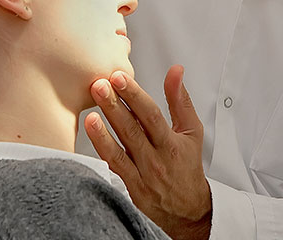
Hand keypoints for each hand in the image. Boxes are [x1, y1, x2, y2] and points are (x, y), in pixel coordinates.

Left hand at [86, 66, 211, 239]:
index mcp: (170, 143)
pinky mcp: (130, 189)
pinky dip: (102, 151)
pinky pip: (114, 168)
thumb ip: (181, 100)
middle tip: (99, 84)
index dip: (134, 95)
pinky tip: (91, 135)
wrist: (187, 212)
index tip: (119, 77)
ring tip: (91, 110)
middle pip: (132, 129)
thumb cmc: (188, 166)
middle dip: (114, 105)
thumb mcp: (191, 131)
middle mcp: (155, 159)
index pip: (151, 115)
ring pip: (120, 149)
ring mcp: (142, 175)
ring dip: (103, 129)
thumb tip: (175, 71)